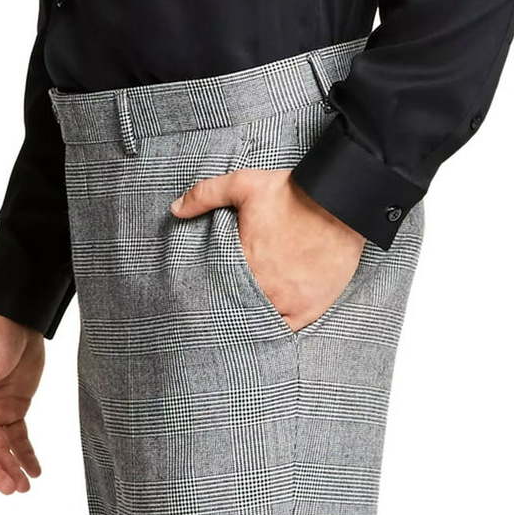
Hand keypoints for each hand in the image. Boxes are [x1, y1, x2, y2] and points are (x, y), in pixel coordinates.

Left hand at [170, 170, 363, 331]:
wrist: (339, 204)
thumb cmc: (292, 194)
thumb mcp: (244, 184)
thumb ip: (206, 195)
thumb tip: (175, 209)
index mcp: (243, 261)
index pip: (217, 286)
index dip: (213, 288)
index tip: (209, 289)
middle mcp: (263, 287)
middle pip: (236, 306)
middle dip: (229, 305)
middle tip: (223, 307)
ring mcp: (286, 301)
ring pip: (258, 320)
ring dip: (250, 318)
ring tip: (242, 317)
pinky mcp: (308, 309)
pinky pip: (284, 330)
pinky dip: (274, 328)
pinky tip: (266, 325)